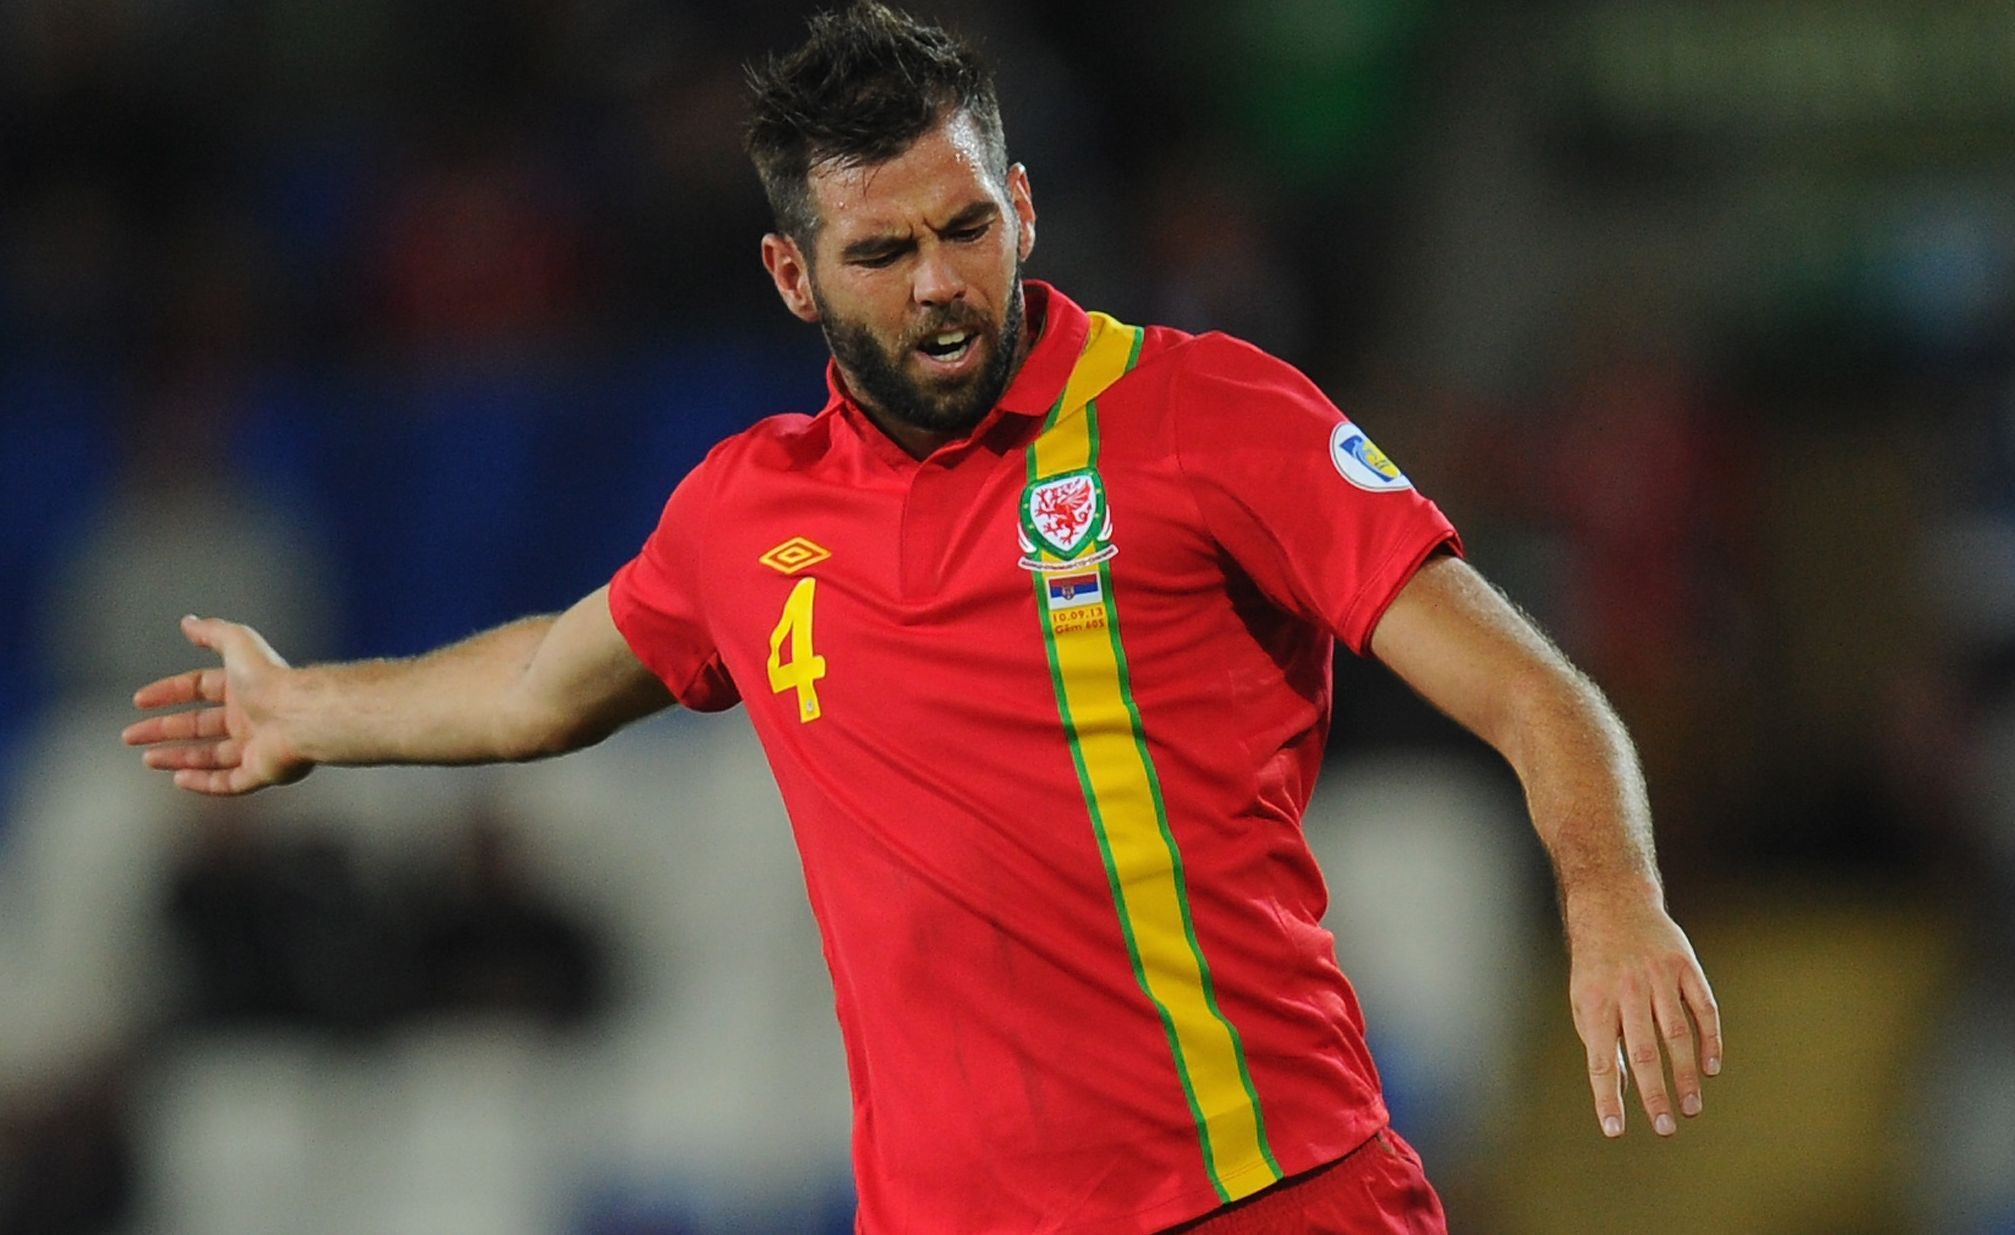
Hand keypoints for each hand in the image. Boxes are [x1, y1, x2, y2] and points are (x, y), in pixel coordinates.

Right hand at [122, 615, 311, 794]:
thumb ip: (212, 632)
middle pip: (198, 725)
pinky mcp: (262, 771)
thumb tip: (187, 621)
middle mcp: (250, 717)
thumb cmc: (270, 679)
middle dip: (162, 730)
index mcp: (243, 688)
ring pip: (210, 756)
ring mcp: (257, 746)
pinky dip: (202, 782)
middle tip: (129, 736)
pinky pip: (228, 782)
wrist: (301, 715)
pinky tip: (178, 780)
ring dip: (177, 757)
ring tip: (147, 760)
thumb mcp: (237, 644)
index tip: (139, 700)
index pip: (198, 689)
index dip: (168, 693)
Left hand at [1566, 896, 1721, 1138]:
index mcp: (1596, 1003)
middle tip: (1665, 1128)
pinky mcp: (1685, 966)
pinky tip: (1710, 1068)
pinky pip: (1703, 1008)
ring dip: (1686, 1075)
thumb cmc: (1596, 964)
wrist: (1612, 904)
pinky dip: (1710, 1040)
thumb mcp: (1584, 999)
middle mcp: (1628, 990)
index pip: (1601, 1060)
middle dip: (1654, 1094)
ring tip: (1691, 1108)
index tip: (1615, 1131)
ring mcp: (1659, 976)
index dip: (1608, 1097)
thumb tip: (1619, 1087)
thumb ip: (1601, 1041)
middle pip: (1644, 1052)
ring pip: (1677, 1034)